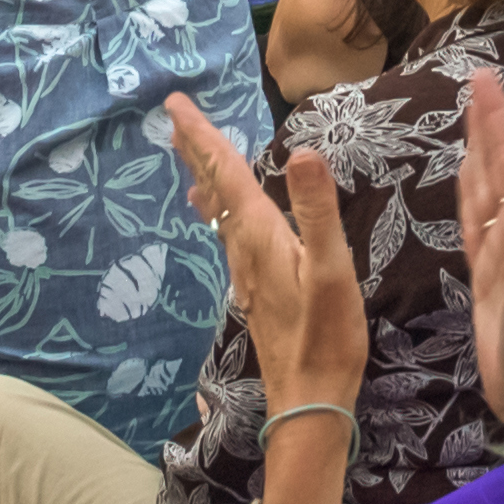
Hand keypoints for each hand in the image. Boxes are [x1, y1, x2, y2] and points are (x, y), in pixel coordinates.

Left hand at [163, 97, 365, 425]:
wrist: (309, 400)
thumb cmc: (326, 337)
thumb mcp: (331, 271)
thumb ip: (318, 211)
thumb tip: (303, 151)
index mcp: (259, 235)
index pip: (225, 173)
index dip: (202, 136)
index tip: (173, 103)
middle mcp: (244, 249)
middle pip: (214, 188)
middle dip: (196, 149)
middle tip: (172, 115)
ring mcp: (247, 271)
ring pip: (218, 211)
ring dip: (204, 177)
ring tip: (190, 154)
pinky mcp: (256, 288)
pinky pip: (229, 232)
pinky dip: (220, 208)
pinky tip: (221, 215)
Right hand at [455, 68, 503, 425]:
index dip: (500, 122)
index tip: (485, 79)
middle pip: (501, 171)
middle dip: (490, 126)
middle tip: (478, 82)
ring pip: (489, 195)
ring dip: (481, 155)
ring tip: (473, 118)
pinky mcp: (494, 285)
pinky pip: (478, 230)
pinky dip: (471, 200)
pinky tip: (470, 185)